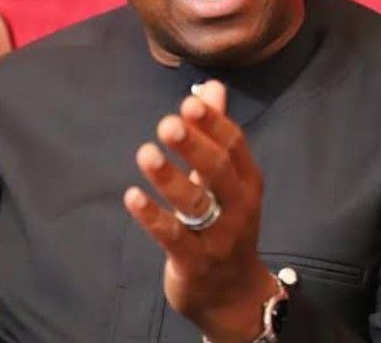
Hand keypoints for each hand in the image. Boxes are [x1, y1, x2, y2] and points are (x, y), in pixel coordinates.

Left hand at [124, 80, 277, 341]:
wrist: (234, 295)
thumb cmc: (227, 222)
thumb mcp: (228, 179)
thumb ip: (216, 132)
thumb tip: (211, 86)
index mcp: (247, 181)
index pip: (234, 145)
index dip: (212, 123)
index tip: (188, 102)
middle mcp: (238, 207)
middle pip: (217, 171)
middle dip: (194, 145)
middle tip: (167, 124)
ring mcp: (218, 237)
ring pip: (194, 203)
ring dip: (169, 178)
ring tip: (146, 154)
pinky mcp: (194, 263)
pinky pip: (173, 237)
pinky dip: (152, 217)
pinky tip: (132, 196)